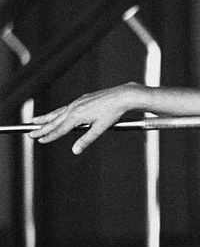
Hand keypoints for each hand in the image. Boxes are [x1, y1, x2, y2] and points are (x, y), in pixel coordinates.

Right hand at [29, 82, 143, 153]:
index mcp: (77, 116)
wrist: (122, 96)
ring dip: (45, 118)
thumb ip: (86, 140)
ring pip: (58, 112)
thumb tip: (75, 150)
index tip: (39, 140)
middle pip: (54, 121)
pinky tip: (55, 114)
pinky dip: (57, 112)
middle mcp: (74, 108)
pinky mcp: (82, 100)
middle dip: (41, 128)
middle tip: (30, 133)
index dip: (49, 136)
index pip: (60, 129)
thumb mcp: (100, 128)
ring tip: (35, 121)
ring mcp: (77, 103)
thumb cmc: (113, 112)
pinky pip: (65, 108)